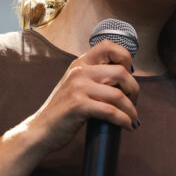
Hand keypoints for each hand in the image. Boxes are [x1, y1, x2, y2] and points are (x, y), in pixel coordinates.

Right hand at [27, 39, 138, 154]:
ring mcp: (78, 87)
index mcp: (80, 63)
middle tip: (133, 103)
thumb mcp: (75, 86)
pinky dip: (124, 120)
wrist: (41, 130)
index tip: (129, 75)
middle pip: (121, 72)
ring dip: (131, 109)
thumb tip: (125, 79)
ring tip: (132, 118)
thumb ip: (94, 78)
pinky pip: (111, 111)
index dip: (125, 57)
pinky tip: (127, 125)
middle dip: (134, 89)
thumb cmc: (63, 112)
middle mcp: (79, 71)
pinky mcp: (78, 105)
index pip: (108, 46)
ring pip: (118, 94)